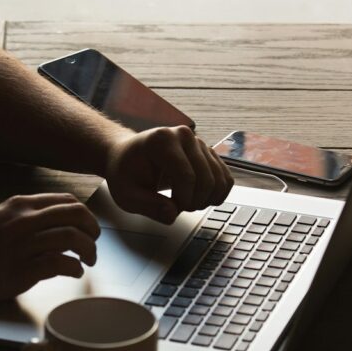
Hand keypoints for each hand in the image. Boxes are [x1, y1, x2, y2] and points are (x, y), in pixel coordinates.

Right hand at [0, 193, 99, 304]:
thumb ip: (21, 218)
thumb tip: (48, 223)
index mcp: (18, 205)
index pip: (64, 201)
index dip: (83, 214)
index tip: (87, 226)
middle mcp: (24, 220)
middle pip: (76, 215)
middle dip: (93, 228)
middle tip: (95, 242)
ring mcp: (24, 244)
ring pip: (73, 237)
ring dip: (88, 250)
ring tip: (88, 261)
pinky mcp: (23, 269)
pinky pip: (61, 263)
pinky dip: (74, 268)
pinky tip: (74, 273)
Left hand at [103, 126, 233, 223]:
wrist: (128, 157)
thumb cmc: (126, 173)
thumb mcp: (127, 195)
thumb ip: (148, 206)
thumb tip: (172, 214)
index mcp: (162, 141)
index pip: (186, 176)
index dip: (183, 200)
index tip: (172, 209)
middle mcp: (184, 135)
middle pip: (206, 178)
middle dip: (195, 202)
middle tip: (178, 208)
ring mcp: (199, 142)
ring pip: (219, 179)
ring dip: (206, 200)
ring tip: (187, 203)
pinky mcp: (208, 153)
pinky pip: (225, 177)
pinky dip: (217, 194)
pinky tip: (201, 199)